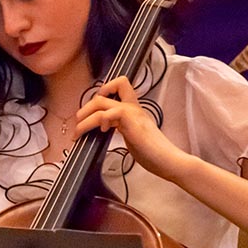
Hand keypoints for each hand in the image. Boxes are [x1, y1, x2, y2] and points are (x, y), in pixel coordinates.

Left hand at [75, 76, 192, 181]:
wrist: (169, 161)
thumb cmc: (154, 155)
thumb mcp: (133, 138)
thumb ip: (121, 129)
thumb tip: (103, 131)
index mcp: (133, 110)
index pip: (119, 86)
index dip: (102, 92)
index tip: (92, 110)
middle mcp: (132, 107)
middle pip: (103, 93)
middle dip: (85, 108)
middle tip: (78, 123)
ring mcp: (132, 113)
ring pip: (100, 102)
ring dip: (84, 117)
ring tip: (78, 131)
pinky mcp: (131, 122)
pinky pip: (109, 113)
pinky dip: (99, 121)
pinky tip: (101, 132)